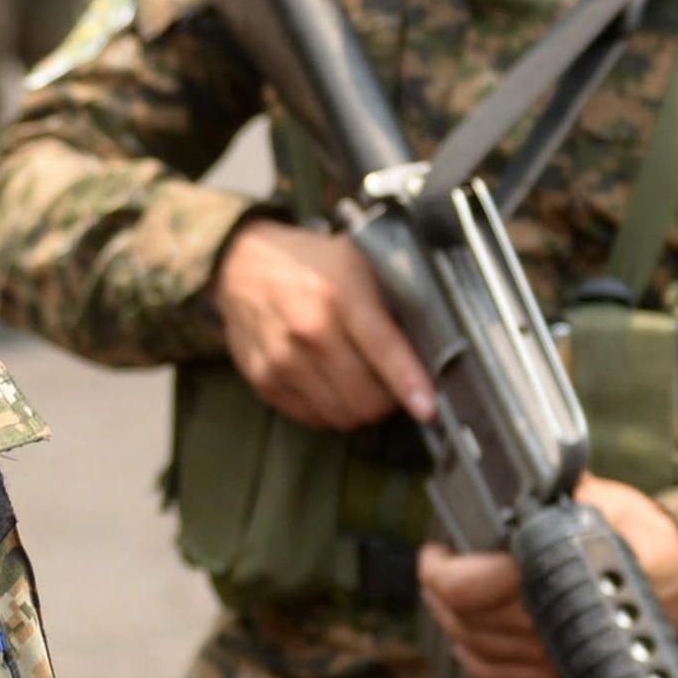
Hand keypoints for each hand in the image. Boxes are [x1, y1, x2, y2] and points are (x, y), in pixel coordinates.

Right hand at [212, 218, 434, 430]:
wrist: (240, 265)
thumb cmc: (312, 263)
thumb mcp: (358, 258)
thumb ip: (395, 293)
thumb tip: (437, 337)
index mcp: (341, 294)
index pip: (384, 350)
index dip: (410, 384)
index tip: (428, 408)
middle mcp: (309, 329)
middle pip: (366, 398)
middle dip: (390, 400)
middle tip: (394, 387)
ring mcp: (283, 359)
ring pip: (342, 415)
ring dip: (361, 408)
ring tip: (363, 384)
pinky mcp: (264, 380)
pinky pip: (313, 418)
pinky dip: (331, 409)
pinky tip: (332, 385)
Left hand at [419, 474, 677, 677]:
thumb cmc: (643, 536)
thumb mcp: (606, 500)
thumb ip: (556, 495)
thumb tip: (512, 483)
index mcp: (561, 576)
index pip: (477, 586)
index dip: (446, 569)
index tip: (438, 547)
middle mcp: (555, 624)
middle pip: (466, 617)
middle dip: (437, 586)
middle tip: (435, 559)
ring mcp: (554, 657)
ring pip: (474, 646)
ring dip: (447, 618)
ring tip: (442, 587)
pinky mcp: (556, 676)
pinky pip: (496, 674)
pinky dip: (469, 655)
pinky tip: (461, 633)